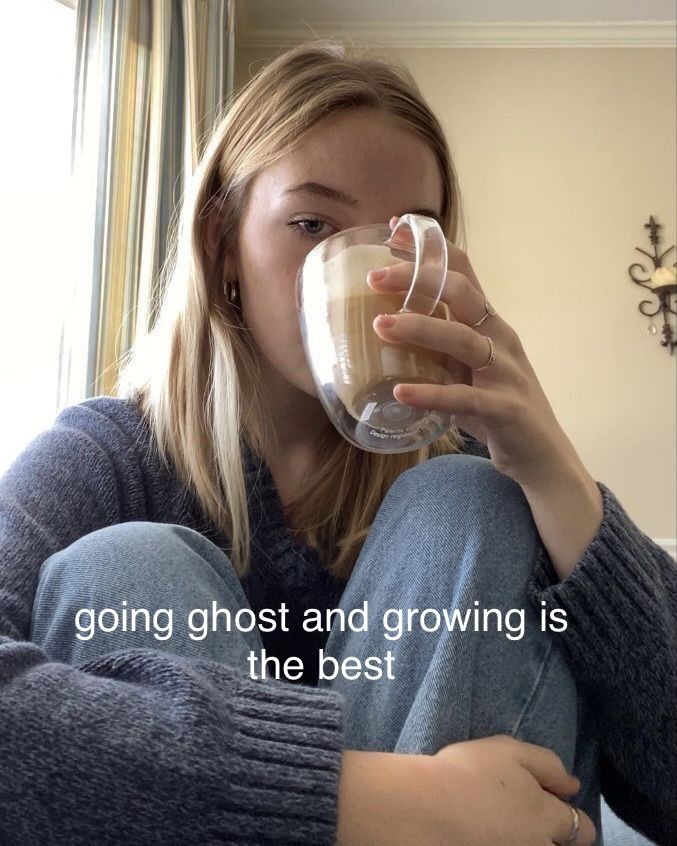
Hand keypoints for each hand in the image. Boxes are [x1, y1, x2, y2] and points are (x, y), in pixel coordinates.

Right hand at [337, 734, 595, 845]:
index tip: (556, 807)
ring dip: (532, 840)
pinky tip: (487, 835)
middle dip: (558, 837)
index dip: (572, 817)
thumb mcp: (509, 750)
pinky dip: (504, 843)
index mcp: (547, 816)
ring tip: (507, 829)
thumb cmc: (466, 772)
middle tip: (531, 822)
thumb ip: (548, 764)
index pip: (582, 827)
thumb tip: (574, 785)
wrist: (424, 808)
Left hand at [368, 217, 578, 487]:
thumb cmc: (497, 406)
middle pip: (462, 294)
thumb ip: (438, 345)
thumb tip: (384, 325)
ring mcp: (506, 373)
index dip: (430, 249)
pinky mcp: (505, 409)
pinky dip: (431, 394)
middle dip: (418, 280)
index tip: (393, 231)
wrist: (542, 456)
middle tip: (374, 277)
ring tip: (379, 326)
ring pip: (463, 340)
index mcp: (490, 323)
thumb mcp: (467, 367)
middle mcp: (501, 339)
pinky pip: (464, 398)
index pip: (463, 272)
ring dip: (420, 329)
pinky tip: (401, 393)